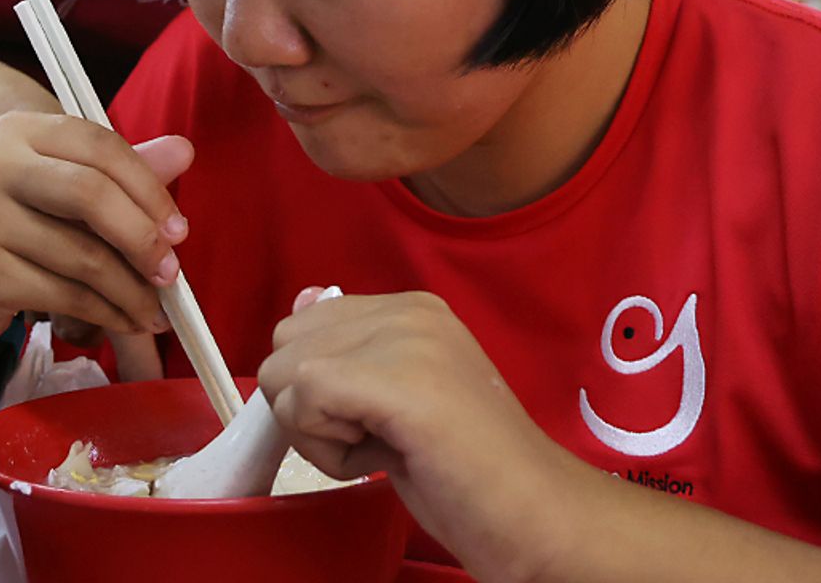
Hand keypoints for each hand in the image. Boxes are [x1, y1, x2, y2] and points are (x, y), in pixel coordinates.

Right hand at [0, 113, 193, 377]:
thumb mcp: (65, 184)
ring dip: (131, 291)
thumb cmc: (19, 223)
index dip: (149, 188)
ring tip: (154, 309)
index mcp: (18, 129)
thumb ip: (123, 168)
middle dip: (142, 239)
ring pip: (83, 256)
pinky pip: (65, 295)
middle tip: (170, 274)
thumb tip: (184, 150)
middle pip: (91, 194)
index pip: (100, 146)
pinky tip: (123, 319)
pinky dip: (105, 313)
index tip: (178, 230)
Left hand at [259, 291, 563, 581]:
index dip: (316, 388)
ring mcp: (406, 340)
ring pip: (286, 376)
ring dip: (318, 434)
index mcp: (411, 310)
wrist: (535, 515)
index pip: (304, 325)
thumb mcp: (397, 399)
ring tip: (385, 448)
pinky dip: (327, 450)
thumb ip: (350, 354)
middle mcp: (407, 311)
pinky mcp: (398, 381)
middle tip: (376, 437)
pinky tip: (383, 459)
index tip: (372, 419)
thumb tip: (298, 305)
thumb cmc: (469, 472)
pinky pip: (302, 402)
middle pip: (285, 347)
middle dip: (309, 407)